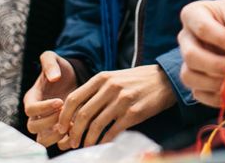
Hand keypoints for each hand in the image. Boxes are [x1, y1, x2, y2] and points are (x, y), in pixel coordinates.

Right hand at [23, 51, 77, 146]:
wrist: (73, 78)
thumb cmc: (61, 68)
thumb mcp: (53, 58)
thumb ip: (50, 63)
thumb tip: (53, 78)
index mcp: (32, 97)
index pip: (30, 109)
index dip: (44, 108)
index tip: (60, 101)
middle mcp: (36, 114)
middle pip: (33, 127)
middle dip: (49, 121)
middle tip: (65, 113)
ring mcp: (45, 124)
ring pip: (42, 139)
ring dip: (56, 135)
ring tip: (71, 124)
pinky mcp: (56, 131)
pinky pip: (56, 143)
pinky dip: (65, 140)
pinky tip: (77, 128)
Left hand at [53, 65, 175, 149]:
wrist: (164, 80)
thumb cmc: (136, 81)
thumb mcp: (114, 78)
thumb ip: (96, 91)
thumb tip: (75, 113)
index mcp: (102, 78)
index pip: (74, 98)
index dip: (64, 116)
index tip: (60, 128)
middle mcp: (110, 88)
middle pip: (82, 114)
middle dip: (73, 132)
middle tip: (70, 142)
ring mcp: (122, 101)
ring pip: (96, 125)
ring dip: (87, 140)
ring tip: (83, 146)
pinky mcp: (134, 113)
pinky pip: (112, 132)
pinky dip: (103, 141)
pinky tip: (101, 145)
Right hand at [178, 0, 224, 106]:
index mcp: (194, 14)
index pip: (202, 29)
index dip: (223, 42)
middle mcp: (187, 37)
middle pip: (191, 56)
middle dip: (218, 66)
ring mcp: (190, 58)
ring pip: (190, 77)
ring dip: (216, 84)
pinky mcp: (198, 76)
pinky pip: (198, 92)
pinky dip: (214, 98)